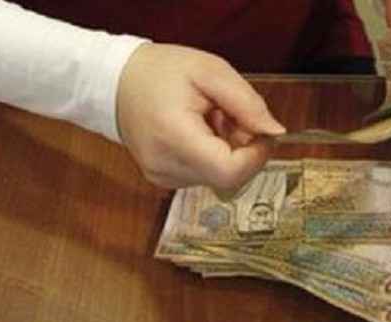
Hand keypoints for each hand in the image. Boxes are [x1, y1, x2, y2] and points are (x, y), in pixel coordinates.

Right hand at [116, 43, 284, 188]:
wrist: (115, 82)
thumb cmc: (161, 72)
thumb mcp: (211, 72)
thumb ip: (247, 103)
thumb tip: (276, 132)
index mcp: (175, 138)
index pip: (230, 172)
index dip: (257, 156)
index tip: (261, 131)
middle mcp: (166, 166)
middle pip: (229, 176)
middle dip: (244, 149)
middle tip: (232, 116)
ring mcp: (163, 177)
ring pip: (220, 177)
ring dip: (229, 151)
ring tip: (211, 119)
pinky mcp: (164, 180)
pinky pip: (205, 175)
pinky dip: (213, 156)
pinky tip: (201, 132)